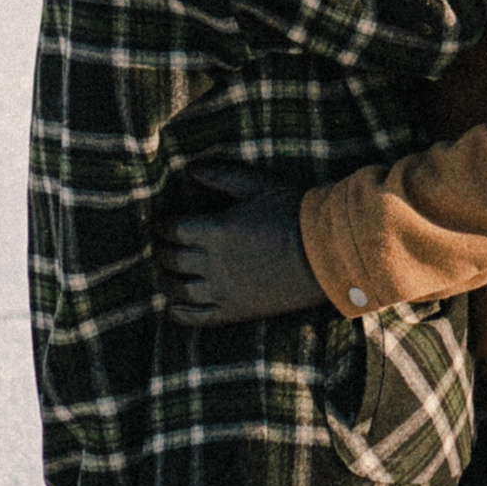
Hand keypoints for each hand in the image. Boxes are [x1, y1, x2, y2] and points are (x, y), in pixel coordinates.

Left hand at [163, 173, 322, 324]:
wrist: (327, 253)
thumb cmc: (294, 213)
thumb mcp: (257, 185)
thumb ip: (220, 175)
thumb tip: (188, 168)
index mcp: (215, 230)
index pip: (172, 229)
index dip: (161, 225)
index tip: (159, 223)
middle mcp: (213, 263)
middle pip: (170, 259)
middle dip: (160, 251)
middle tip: (159, 246)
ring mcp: (223, 290)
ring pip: (178, 289)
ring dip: (164, 281)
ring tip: (163, 274)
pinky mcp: (236, 310)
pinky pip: (197, 317)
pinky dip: (179, 312)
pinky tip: (172, 307)